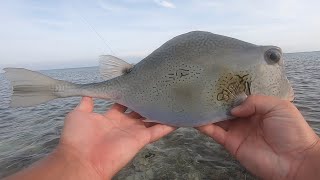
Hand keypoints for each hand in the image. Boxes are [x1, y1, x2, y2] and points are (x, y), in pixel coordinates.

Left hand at [57, 97, 175, 178]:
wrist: (81, 160)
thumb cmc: (76, 138)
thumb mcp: (78, 115)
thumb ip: (86, 103)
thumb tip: (88, 93)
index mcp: (110, 117)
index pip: (124, 103)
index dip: (131, 94)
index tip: (139, 83)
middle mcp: (123, 124)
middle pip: (139, 110)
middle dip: (147, 101)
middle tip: (158, 89)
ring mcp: (133, 132)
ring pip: (151, 120)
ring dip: (160, 112)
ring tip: (172, 101)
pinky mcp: (140, 139)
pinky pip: (157, 131)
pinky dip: (168, 126)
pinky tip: (178, 118)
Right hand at [197, 96, 318, 178]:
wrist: (295, 161)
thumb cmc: (293, 131)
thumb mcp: (278, 106)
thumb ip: (254, 101)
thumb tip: (233, 109)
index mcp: (258, 108)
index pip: (239, 97)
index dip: (229, 91)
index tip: (217, 82)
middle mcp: (245, 118)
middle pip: (225, 107)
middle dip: (215, 99)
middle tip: (202, 89)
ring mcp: (237, 131)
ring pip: (217, 119)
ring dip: (207, 111)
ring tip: (195, 101)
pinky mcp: (231, 143)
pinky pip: (214, 133)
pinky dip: (204, 126)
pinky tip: (196, 118)